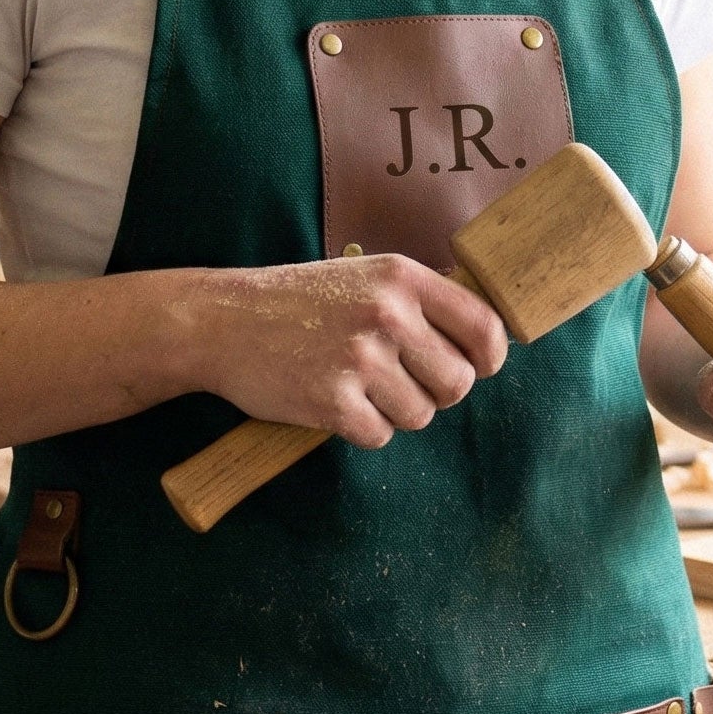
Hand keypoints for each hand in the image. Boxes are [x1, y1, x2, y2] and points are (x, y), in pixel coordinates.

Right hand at [196, 255, 507, 449]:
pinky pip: (380, 436)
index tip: (480, 368)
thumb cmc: (300, 301)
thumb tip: (483, 339)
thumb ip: (420, 301)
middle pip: (458, 382)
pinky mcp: (333, 402)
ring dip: (396, 412)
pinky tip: (336, 403)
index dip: (490, 357)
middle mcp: (388, 314)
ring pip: (420, 415)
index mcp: (403, 278)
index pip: (483, 327)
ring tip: (360, 388)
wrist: (222, 321)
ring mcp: (360, 359)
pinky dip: (363, 429)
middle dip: (438, 392)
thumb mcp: (365, 277)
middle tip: (404, 383)